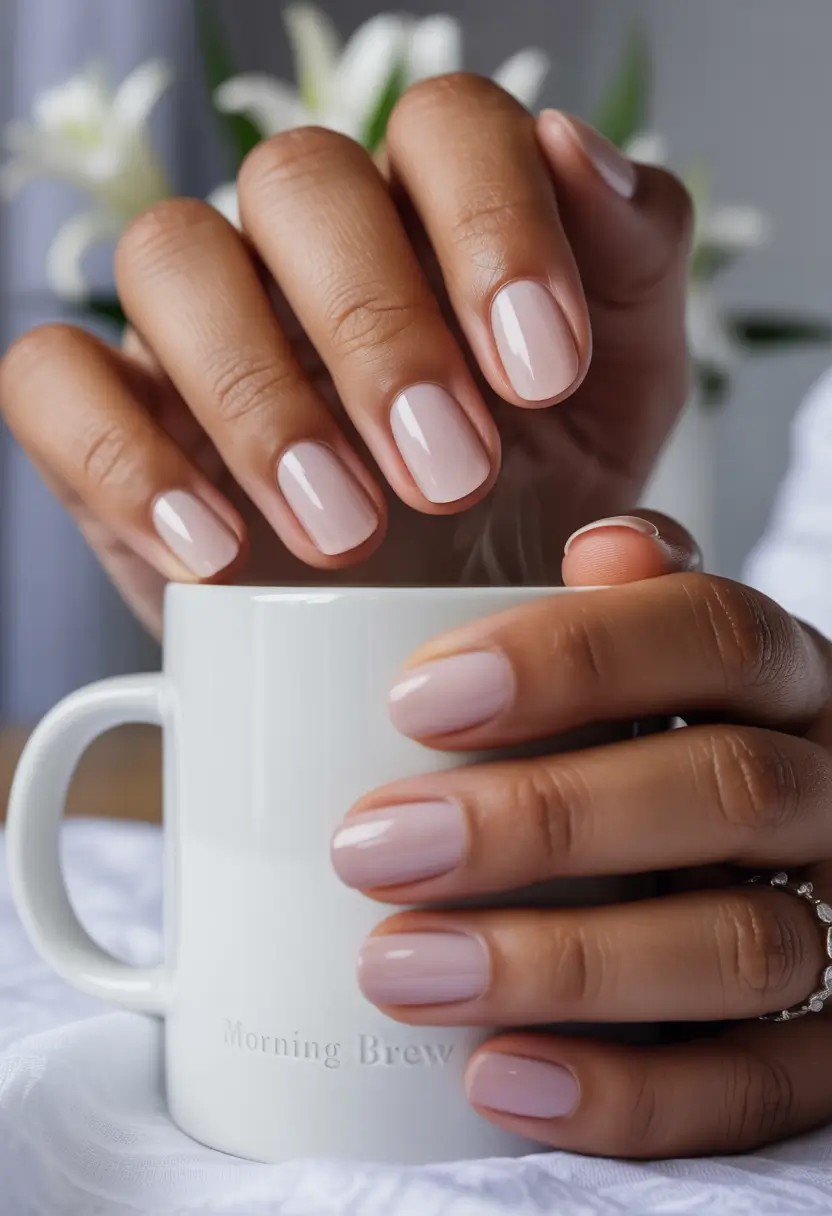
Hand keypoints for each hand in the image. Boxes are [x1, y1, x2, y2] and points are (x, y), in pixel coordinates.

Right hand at [0, 77, 690, 634]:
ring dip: (259, 397)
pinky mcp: (112, 415)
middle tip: (452, 475)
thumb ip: (634, 269)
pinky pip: (55, 380)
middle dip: (380, 333)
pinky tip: (215, 550)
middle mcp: (305, 245)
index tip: (544, 377)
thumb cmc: (535, 494)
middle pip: (298, 179)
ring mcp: (200, 323)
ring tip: (345, 532)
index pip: (446, 123)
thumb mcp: (621, 393)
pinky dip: (124, 457)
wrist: (445, 625)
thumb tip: (584, 151)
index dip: (494, 228)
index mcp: (434, 212)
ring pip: (169, 258)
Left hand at [332, 514, 831, 1158]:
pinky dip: (627, 1093)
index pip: (710, 630)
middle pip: (726, 788)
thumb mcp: (630, 663)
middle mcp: (823, 787)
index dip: (572, 656)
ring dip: (560, 962)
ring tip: (397, 968)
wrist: (718, 870)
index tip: (414, 699)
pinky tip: (496, 1077)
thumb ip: (611, 609)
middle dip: (540, 819)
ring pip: (746, 945)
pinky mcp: (824, 1044)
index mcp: (777, 676)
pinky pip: (759, 1089)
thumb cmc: (634, 741)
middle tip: (371, 847)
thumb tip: (604, 545)